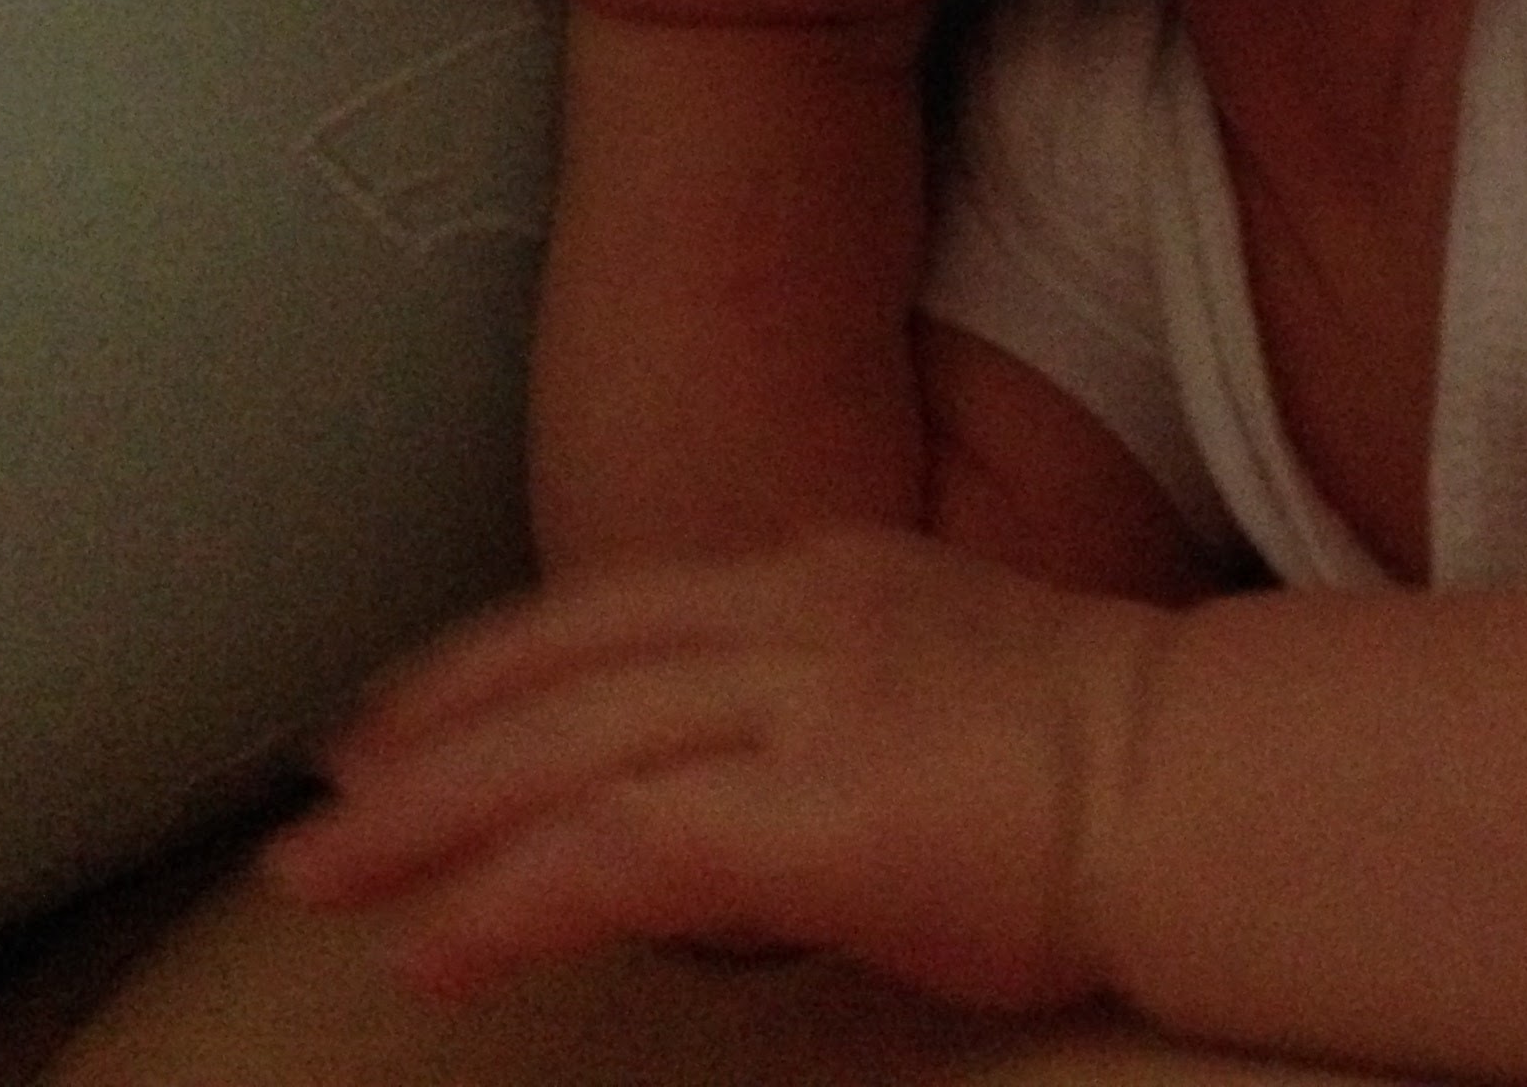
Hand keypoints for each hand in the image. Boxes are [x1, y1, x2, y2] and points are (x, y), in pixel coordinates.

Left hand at [266, 529, 1168, 1012]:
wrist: (1207, 784)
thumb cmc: (1109, 761)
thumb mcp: (945, 677)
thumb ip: (833, 698)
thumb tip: (754, 779)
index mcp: (826, 573)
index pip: (610, 605)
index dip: (487, 663)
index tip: (400, 713)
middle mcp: (795, 613)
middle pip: (557, 664)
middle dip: (421, 737)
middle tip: (319, 805)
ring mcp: (801, 701)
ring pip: (561, 747)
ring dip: (427, 819)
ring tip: (327, 881)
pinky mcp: (809, 810)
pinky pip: (614, 855)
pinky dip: (510, 901)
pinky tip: (439, 953)